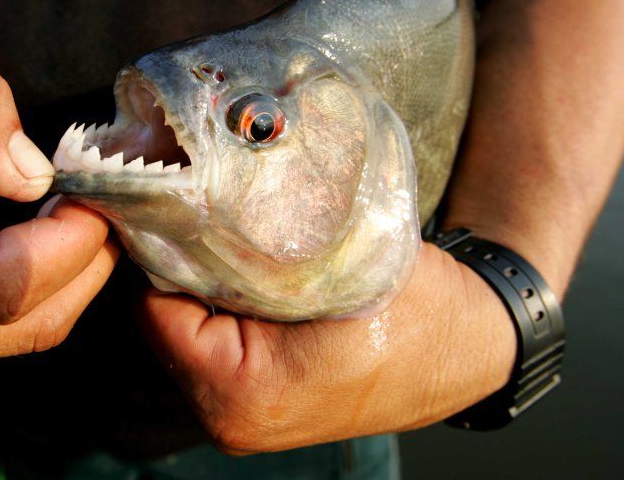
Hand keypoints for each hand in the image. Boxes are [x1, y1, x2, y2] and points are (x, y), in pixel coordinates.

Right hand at [0, 69, 117, 395]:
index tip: (92, 191)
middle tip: (94, 196)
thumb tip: (34, 178)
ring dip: (65, 276)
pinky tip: (37, 247)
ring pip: (19, 336)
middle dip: (77, 256)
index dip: (66, 241)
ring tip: (69, 215)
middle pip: (17, 319)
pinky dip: (35, 294)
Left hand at [138, 242, 514, 452]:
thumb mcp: (333, 264)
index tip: (180, 204)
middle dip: (177, 269)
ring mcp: (242, 421)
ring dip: (197, 289)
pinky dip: (216, 310)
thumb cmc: (415, 306)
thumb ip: (251, 249)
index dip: (163, 249)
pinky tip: (242, 274)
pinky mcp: (255, 407)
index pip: (156, 308)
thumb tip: (186, 210)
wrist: (467, 342)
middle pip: (163, 324)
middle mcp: (232, 420)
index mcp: (244, 392)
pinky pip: (208, 347)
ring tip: (226, 240)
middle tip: (201, 215)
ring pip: (183, 335)